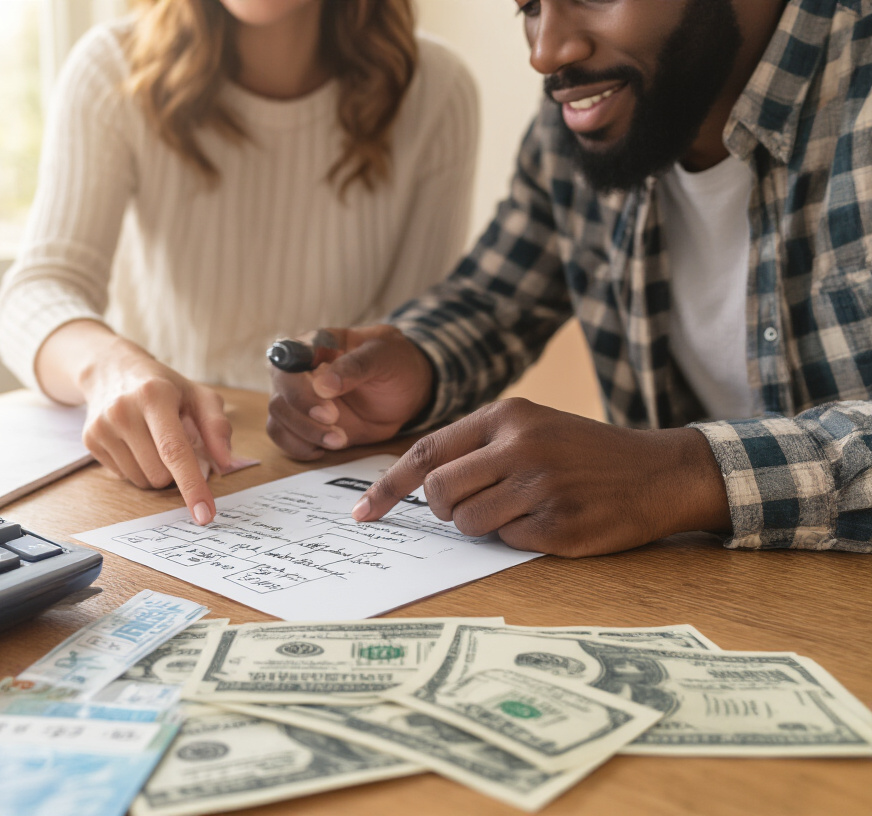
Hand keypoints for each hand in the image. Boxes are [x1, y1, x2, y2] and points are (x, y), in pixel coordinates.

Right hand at [38, 322, 230, 524]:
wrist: (111, 368)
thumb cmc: (162, 385)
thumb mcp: (197, 395)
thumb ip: (217, 426)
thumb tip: (225, 463)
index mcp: (154, 395)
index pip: (175, 451)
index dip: (192, 485)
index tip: (204, 514)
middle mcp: (123, 410)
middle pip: (160, 474)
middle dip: (175, 471)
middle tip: (173, 443)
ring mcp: (103, 426)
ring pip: (142, 481)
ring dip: (156, 472)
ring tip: (152, 441)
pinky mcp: (90, 440)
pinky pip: (124, 478)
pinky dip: (137, 468)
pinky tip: (134, 442)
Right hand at [266, 325, 432, 459]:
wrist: (405, 389)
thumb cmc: (392, 362)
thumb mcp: (383, 356)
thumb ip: (355, 366)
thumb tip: (323, 386)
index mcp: (312, 346)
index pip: (286, 362)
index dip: (300, 386)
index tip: (327, 404)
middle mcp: (297, 373)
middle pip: (280, 397)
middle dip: (304, 416)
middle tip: (334, 423)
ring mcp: (298, 401)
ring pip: (279, 421)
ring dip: (305, 435)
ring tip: (338, 440)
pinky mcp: (305, 425)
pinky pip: (286, 439)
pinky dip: (300, 448)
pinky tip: (325, 448)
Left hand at [351, 398, 731, 556]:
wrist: (658, 472)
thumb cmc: (583, 452)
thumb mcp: (530, 427)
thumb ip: (477, 447)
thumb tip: (418, 485)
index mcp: (506, 415)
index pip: (425, 452)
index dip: (388, 487)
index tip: (362, 513)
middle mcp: (519, 446)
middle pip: (439, 494)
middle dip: (446, 509)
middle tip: (481, 503)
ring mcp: (539, 486)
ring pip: (467, 524)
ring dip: (485, 526)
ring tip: (523, 508)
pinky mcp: (558, 524)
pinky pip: (507, 543)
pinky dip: (520, 539)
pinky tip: (551, 520)